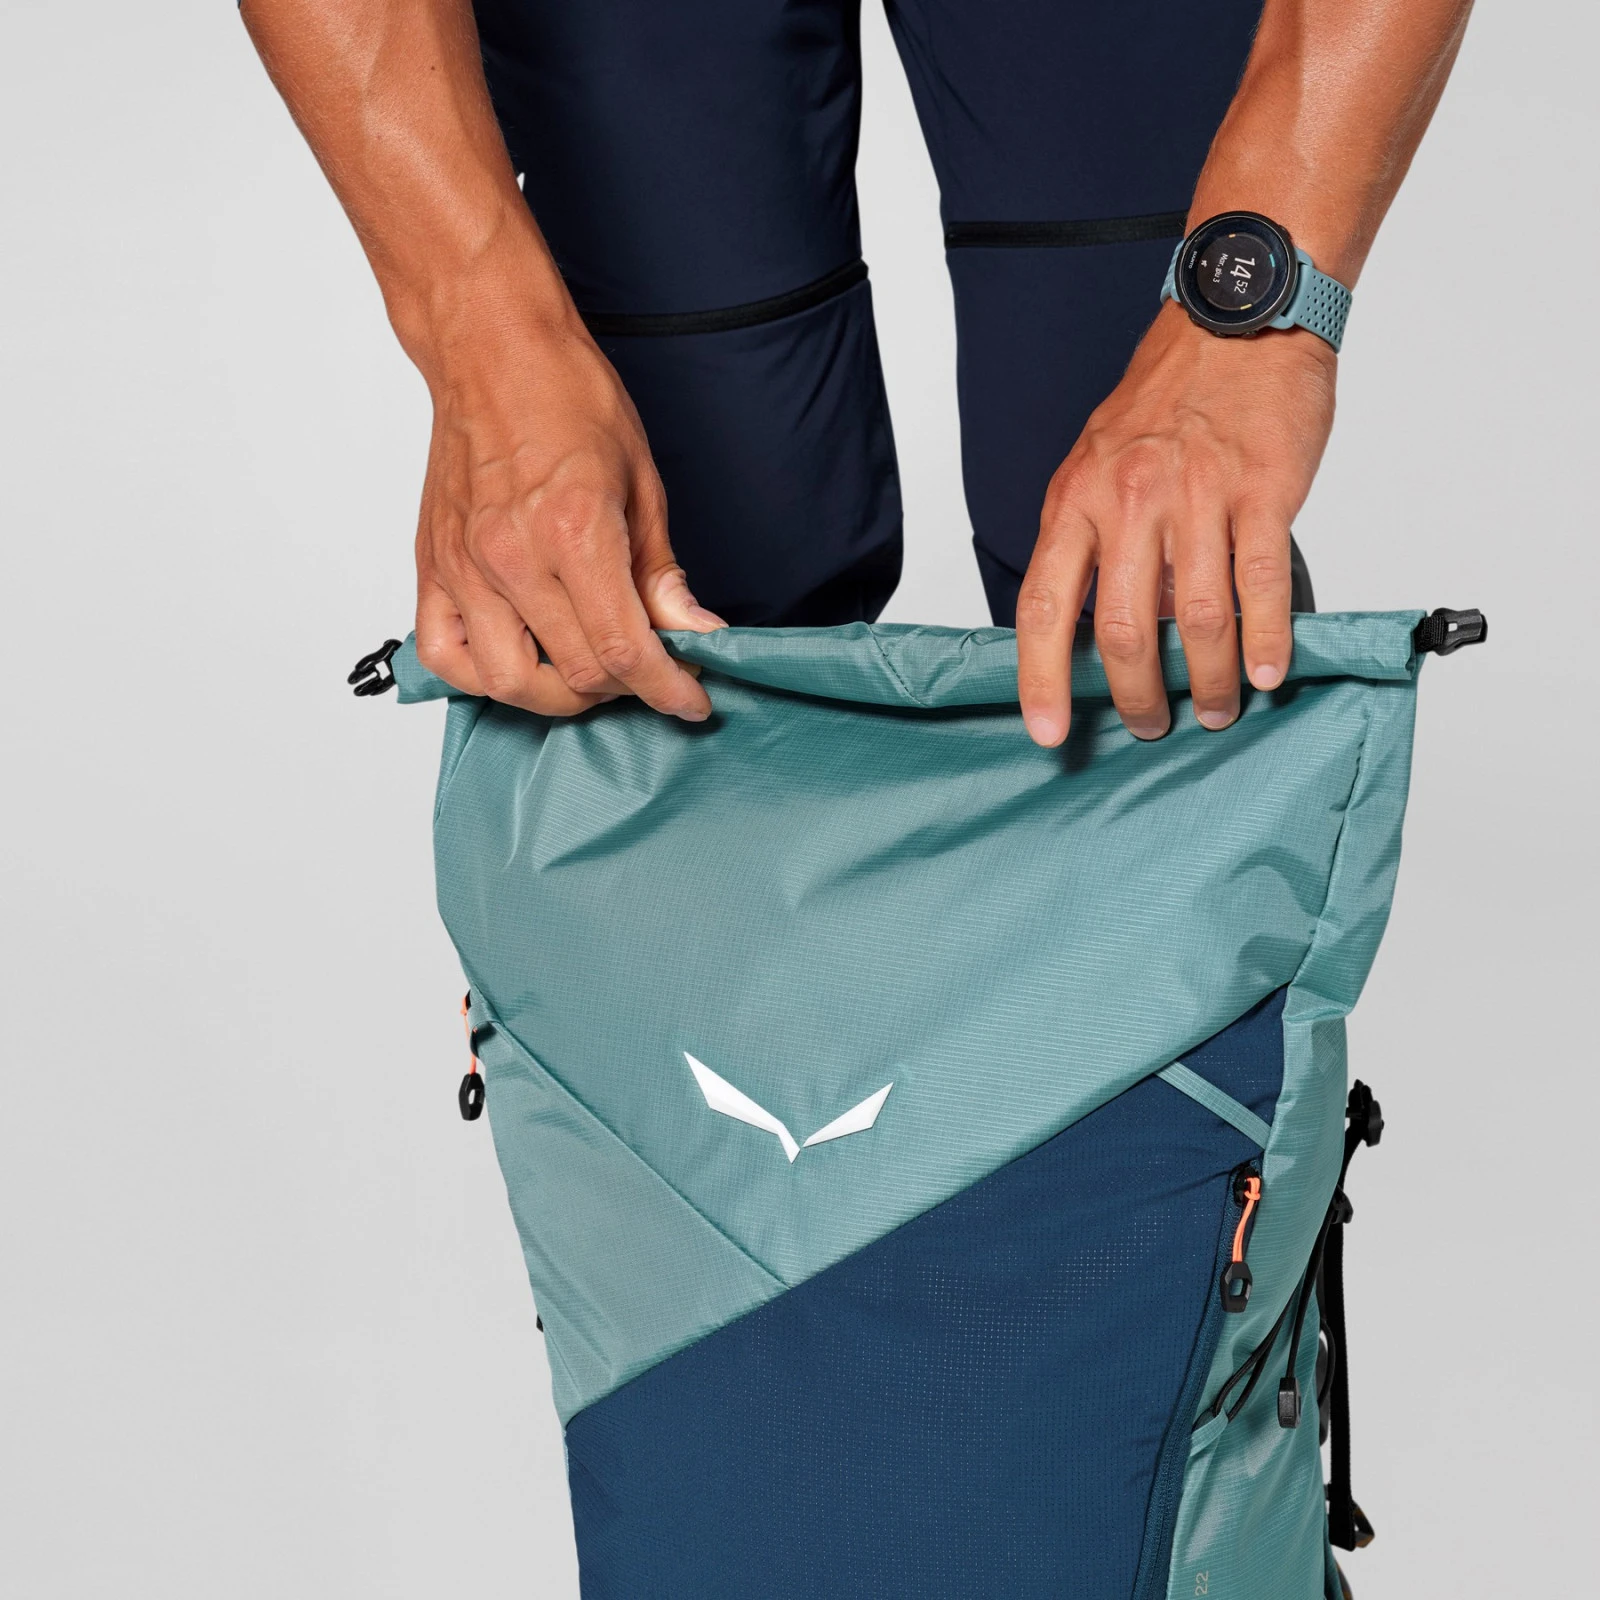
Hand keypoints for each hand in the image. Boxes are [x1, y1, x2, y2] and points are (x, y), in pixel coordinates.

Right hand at [412, 284, 723, 718]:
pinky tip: (520, 659)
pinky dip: (482, 678)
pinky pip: (445, 656)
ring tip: (589, 670)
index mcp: (574, 531)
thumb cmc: (566, 398)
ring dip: (559, 695)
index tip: (691, 701)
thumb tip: (694, 630)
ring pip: (509, 682)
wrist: (490, 350)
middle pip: (575, 675)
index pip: (625, 650)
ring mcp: (465, 568)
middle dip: (626, 688)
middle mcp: (512, 557)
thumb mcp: (642, 481)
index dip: (667, 690)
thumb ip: (661, 571)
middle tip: (649, 669)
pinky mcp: (433, 568)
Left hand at [1016, 301, 1336, 744]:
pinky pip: (1262, 586)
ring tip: (1212, 710)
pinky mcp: (1262, 493)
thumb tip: (1095, 625)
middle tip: (1150, 723)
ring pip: (1197, 620)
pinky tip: (1265, 673)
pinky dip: (1266, 641)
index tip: (1047, 730)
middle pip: (1125, 630)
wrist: (1237, 321)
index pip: (1045, 607)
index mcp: (1077, 498)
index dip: (1041, 677)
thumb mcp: (1095, 462)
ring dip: (1206, 682)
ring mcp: (1198, 498)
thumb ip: (1090, 539)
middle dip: (1136, 694)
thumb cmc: (1166, 398)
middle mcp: (1130, 502)